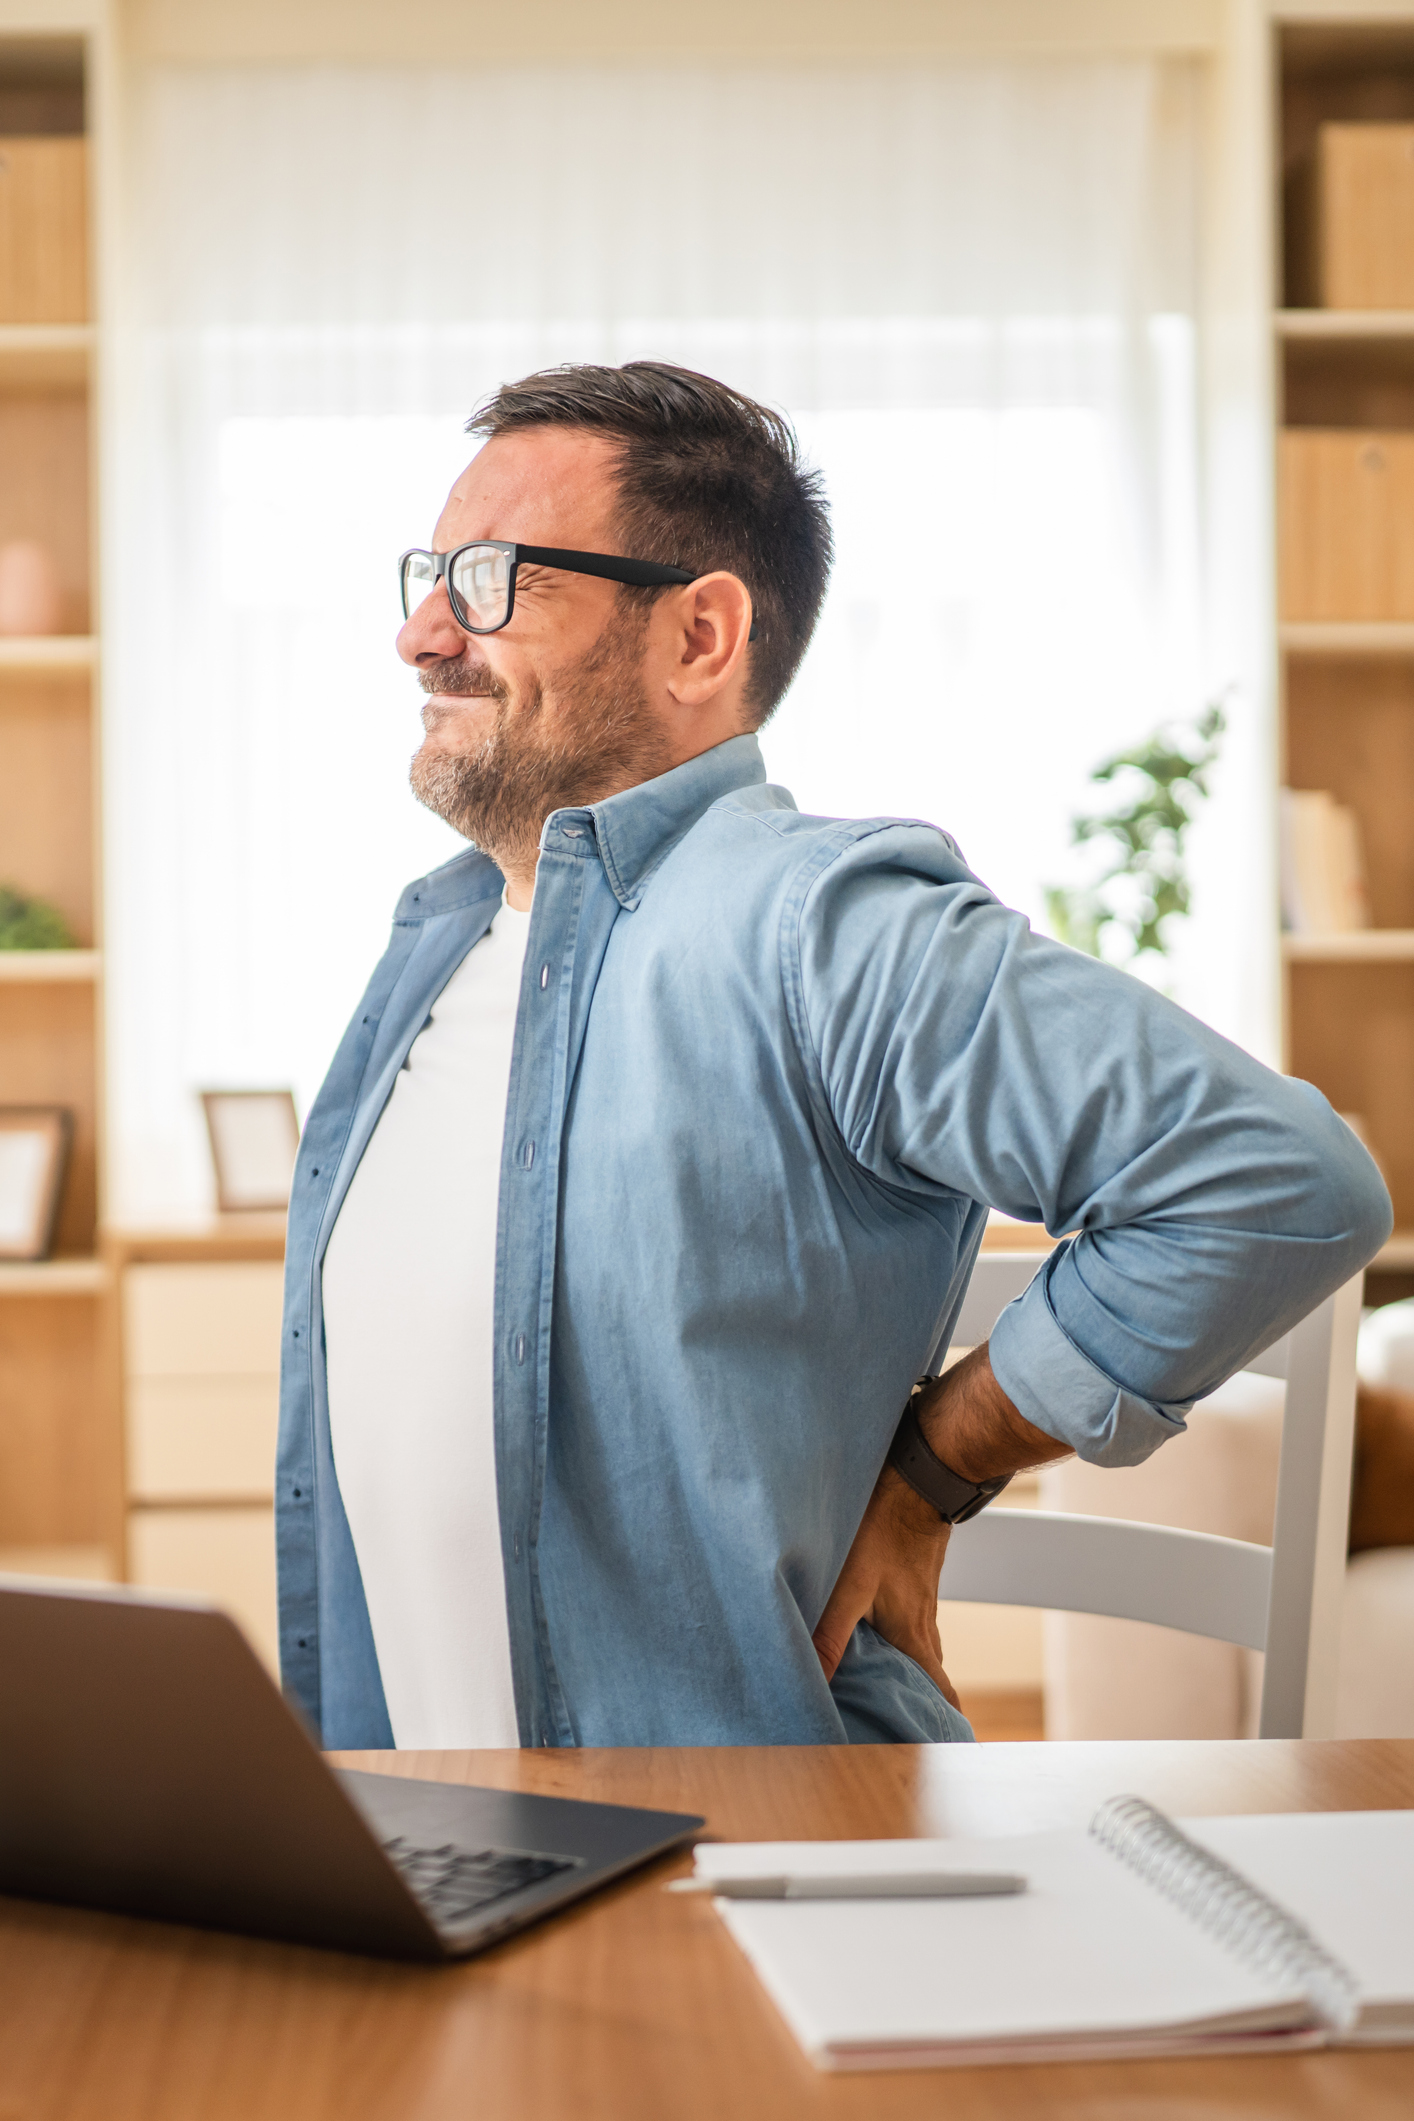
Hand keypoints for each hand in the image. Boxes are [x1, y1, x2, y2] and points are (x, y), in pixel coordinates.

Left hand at [811, 1461, 960, 1708]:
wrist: (919, 1480)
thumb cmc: (885, 1531)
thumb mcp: (851, 1587)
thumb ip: (830, 1635)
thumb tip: (813, 1683)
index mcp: (914, 1636)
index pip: (939, 1691)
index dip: (943, 1721)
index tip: (946, 1744)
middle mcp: (924, 1623)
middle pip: (929, 1675)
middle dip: (922, 1702)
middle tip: (909, 1724)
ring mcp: (922, 1600)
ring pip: (920, 1647)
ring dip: (910, 1669)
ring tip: (888, 1686)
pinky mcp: (914, 1579)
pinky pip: (911, 1621)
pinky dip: (900, 1637)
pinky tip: (877, 1630)